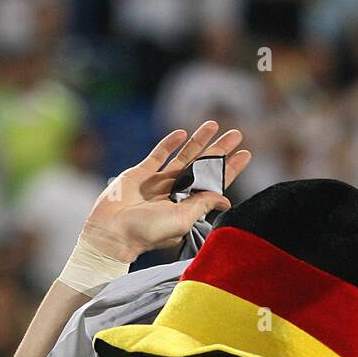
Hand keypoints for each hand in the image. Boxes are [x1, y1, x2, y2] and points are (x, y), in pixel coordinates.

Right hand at [81, 121, 252, 261]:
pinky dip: (169, 144)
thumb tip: (226, 198)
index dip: (230, 169)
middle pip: (202, 166)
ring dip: (199, 141)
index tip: (245, 154)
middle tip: (237, 134)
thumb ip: (203, 204)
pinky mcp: (139, 174)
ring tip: (214, 124)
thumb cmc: (147, 231)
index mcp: (187, 206)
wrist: (112, 231)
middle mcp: (174, 193)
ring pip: (183, 157)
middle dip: (220, 150)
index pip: (214, 183)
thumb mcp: (182, 219)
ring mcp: (157, 182)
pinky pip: (157, 156)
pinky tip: (182, 133)